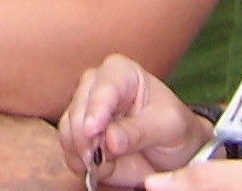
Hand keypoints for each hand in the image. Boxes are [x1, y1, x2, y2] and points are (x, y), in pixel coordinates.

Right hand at [60, 54, 211, 184]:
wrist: (173, 149)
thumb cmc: (173, 127)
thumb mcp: (168, 127)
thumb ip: (139, 132)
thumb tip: (110, 140)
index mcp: (121, 72)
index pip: (104, 87)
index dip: (96, 109)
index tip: (93, 131)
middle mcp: (96, 86)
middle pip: (79, 108)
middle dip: (85, 136)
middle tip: (97, 159)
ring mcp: (84, 110)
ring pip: (68, 129)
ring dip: (81, 151)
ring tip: (102, 166)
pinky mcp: (79, 134)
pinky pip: (68, 148)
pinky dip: (78, 161)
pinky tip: (94, 169)